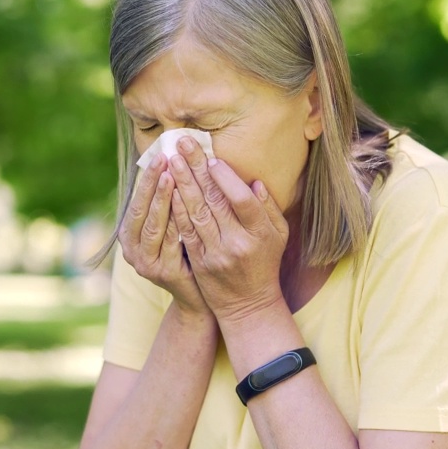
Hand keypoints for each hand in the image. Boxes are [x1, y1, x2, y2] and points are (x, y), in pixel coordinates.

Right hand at [118, 153, 208, 314]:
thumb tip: (171, 161)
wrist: (199, 296)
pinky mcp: (163, 273)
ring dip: (163, 199)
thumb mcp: (171, 228)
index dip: (147, 179)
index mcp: (129, 236)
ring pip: (155, 226)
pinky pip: (172, 242)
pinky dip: (178, 222)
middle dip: (153, 184)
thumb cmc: (187, 254)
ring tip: (173, 176)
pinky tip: (187, 205)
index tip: (160, 154)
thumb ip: (166, 204)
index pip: (136, 202)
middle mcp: (131, 250)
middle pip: (141, 212)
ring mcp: (146, 264)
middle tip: (165, 158)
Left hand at [167, 137, 289, 322]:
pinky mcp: (199, 261)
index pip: (242, 201)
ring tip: (172, 159)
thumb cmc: (266, 262)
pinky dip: (176, 208)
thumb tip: (255, 182)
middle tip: (184, 143)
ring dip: (181, 183)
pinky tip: (168, 189)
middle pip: (214, 201)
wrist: (248, 304)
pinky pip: (185, 230)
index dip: (226, 179)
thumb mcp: (279, 235)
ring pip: (196, 213)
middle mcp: (237, 243)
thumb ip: (269, 208)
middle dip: (197, 169)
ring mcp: (216, 253)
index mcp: (260, 234)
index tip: (212, 159)